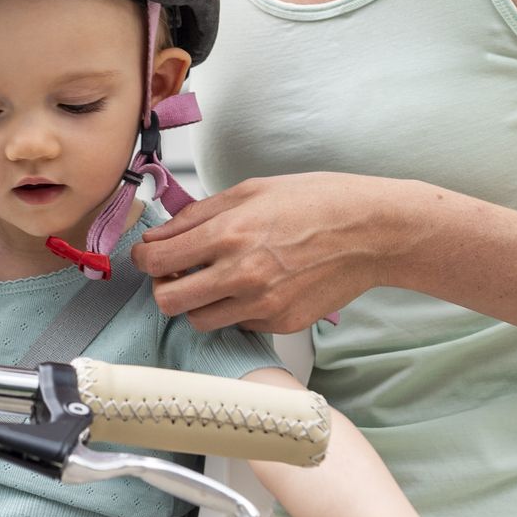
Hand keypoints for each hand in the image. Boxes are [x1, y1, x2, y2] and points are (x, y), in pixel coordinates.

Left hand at [133, 174, 421, 332]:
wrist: (372, 232)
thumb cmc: (319, 203)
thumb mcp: (252, 190)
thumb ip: (199, 215)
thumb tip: (163, 233)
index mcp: (230, 234)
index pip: (156, 260)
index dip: (144, 258)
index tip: (148, 255)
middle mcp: (242, 275)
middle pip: (168, 301)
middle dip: (164, 286)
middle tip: (176, 274)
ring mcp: (262, 305)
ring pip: (199, 321)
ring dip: (198, 303)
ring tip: (216, 280)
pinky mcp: (281, 323)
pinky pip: (237, 325)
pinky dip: (235, 310)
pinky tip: (253, 287)